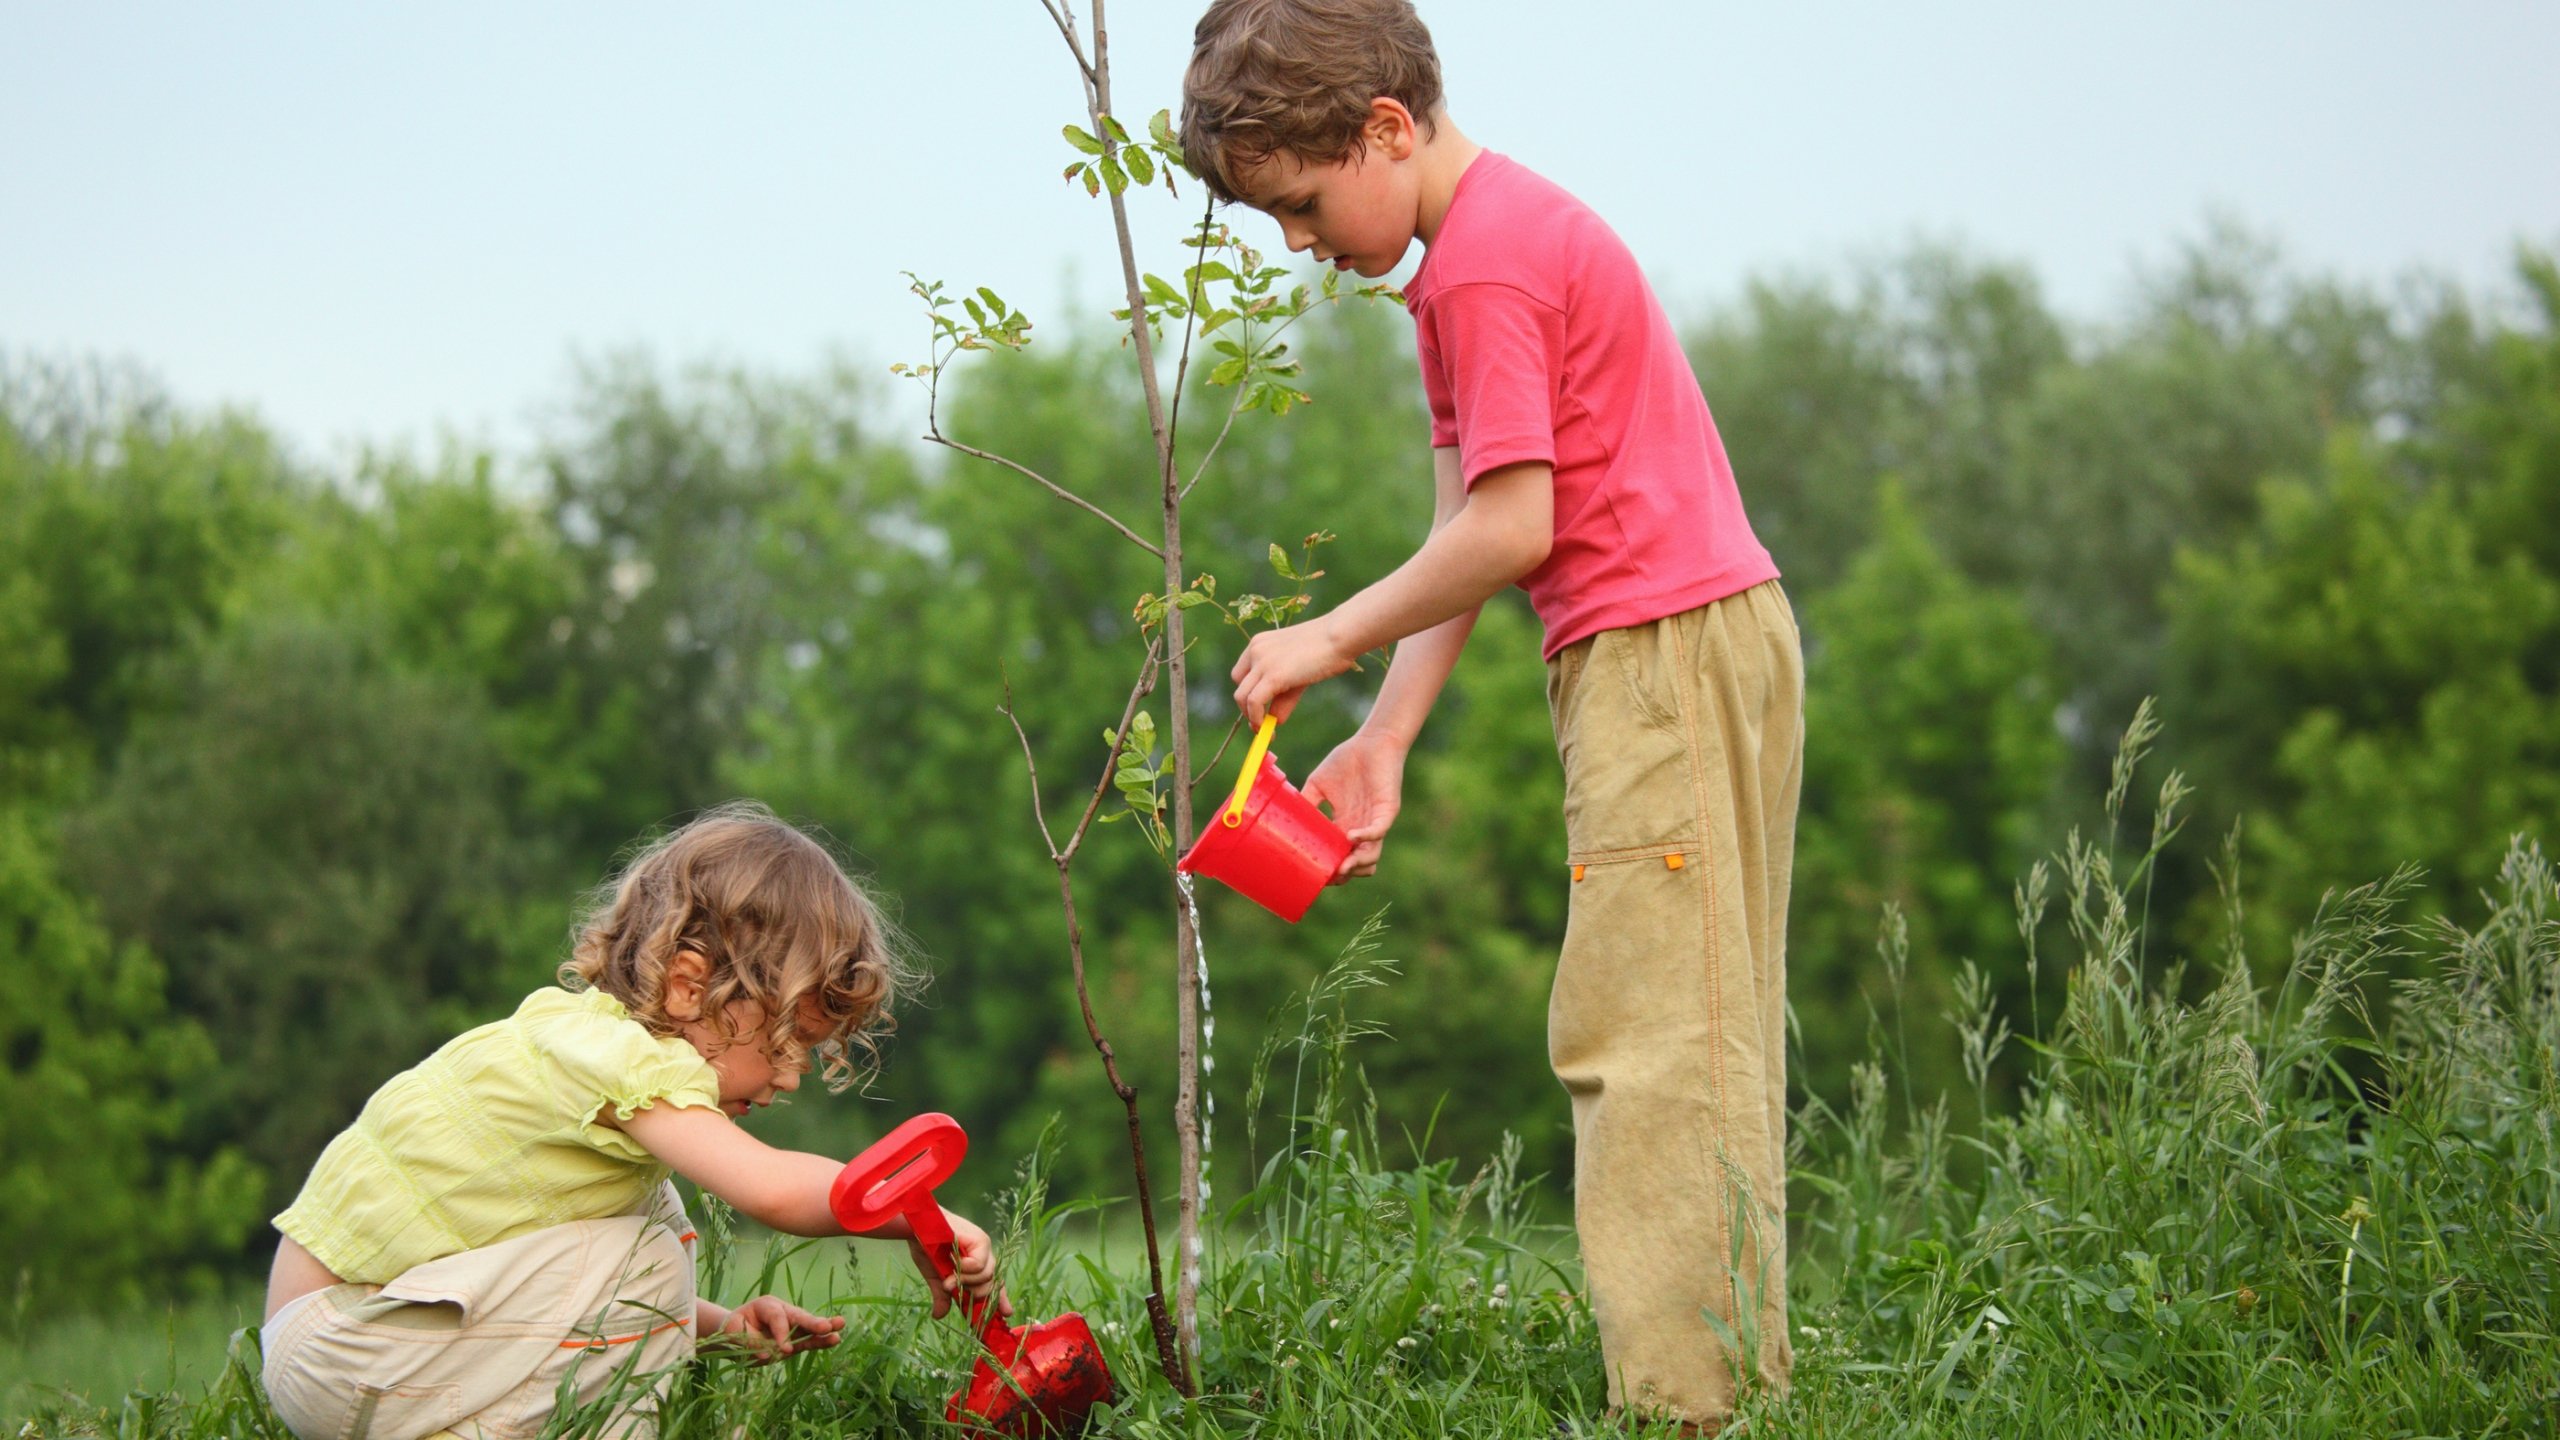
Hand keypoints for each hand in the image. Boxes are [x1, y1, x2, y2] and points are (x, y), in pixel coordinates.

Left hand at [710, 1295, 843, 1364]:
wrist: (733, 1332)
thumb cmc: (732, 1328)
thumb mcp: (732, 1331)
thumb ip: (748, 1341)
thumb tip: (765, 1355)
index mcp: (766, 1305)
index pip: (777, 1317)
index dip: (782, 1333)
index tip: (784, 1350)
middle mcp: (782, 1313)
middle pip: (798, 1317)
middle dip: (812, 1322)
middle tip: (825, 1326)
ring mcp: (790, 1327)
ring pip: (808, 1328)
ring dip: (823, 1329)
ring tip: (840, 1326)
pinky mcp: (794, 1341)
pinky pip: (808, 1341)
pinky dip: (820, 1341)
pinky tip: (834, 1339)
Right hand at [908, 1208, 1012, 1321]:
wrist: (916, 1228)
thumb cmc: (927, 1248)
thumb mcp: (936, 1277)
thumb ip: (942, 1296)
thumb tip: (938, 1316)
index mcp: (977, 1263)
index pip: (994, 1283)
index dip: (1000, 1298)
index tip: (1007, 1313)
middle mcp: (984, 1254)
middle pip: (992, 1282)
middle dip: (975, 1292)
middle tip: (953, 1288)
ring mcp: (983, 1246)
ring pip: (987, 1275)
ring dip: (967, 1281)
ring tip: (949, 1278)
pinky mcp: (979, 1239)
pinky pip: (979, 1264)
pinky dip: (967, 1268)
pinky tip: (956, 1264)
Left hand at [1231, 617, 1354, 726]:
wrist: (1341, 635)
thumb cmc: (1328, 651)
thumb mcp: (1299, 673)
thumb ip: (1284, 696)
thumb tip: (1275, 721)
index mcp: (1260, 643)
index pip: (1242, 674)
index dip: (1248, 694)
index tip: (1260, 709)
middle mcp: (1255, 650)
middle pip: (1239, 686)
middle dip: (1247, 708)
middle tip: (1261, 723)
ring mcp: (1262, 662)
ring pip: (1242, 697)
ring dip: (1252, 718)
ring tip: (1265, 730)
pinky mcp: (1273, 675)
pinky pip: (1254, 703)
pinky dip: (1257, 719)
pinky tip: (1269, 729)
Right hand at [1303, 731, 1408, 879]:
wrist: (1372, 742)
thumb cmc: (1347, 761)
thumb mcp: (1318, 784)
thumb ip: (1306, 801)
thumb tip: (1284, 816)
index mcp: (1344, 826)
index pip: (1339, 857)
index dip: (1329, 870)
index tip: (1313, 875)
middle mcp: (1360, 829)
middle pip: (1356, 865)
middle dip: (1343, 875)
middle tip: (1328, 876)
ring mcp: (1374, 822)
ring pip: (1371, 856)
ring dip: (1356, 866)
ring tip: (1341, 867)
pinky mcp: (1386, 811)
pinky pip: (1378, 831)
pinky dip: (1365, 837)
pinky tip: (1350, 836)